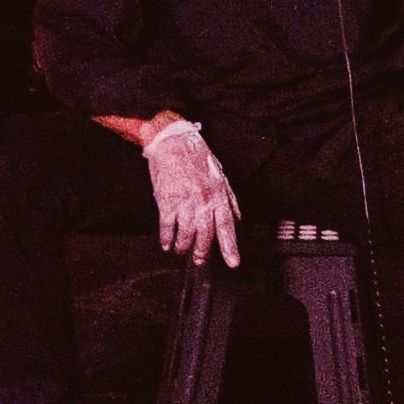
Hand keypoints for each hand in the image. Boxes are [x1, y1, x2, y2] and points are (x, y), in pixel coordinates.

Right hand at [143, 118, 240, 265]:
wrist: (172, 141)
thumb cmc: (195, 156)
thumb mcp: (219, 176)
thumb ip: (229, 199)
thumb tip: (237, 218)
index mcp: (218, 194)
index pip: (227, 226)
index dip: (230, 246)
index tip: (233, 262)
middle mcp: (203, 200)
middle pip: (205, 234)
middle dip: (202, 251)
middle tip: (200, 260)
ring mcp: (184, 201)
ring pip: (186, 233)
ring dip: (183, 245)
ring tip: (181, 249)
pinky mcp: (166, 200)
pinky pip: (167, 226)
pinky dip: (166, 237)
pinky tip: (166, 242)